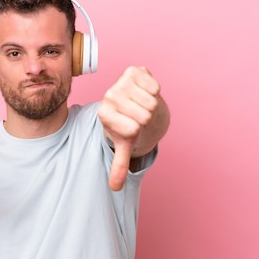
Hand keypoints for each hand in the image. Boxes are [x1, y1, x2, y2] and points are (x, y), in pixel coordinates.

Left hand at [98, 66, 160, 190]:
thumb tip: (115, 188)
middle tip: (137, 116)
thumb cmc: (128, 125)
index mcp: (103, 114)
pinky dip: (154, 92)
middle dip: (145, 118)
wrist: (133, 103)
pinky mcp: (134, 70)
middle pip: (144, 115)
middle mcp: (108, 96)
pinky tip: (144, 93)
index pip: (133, 129)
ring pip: (151, 101)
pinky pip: (155, 86)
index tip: (130, 127)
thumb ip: (118, 166)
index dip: (137, 130)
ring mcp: (120, 81)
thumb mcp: (123, 145)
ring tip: (140, 105)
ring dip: (150, 105)